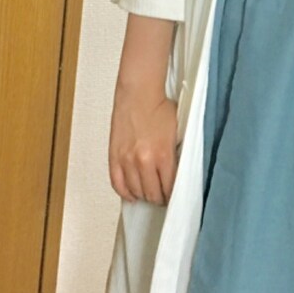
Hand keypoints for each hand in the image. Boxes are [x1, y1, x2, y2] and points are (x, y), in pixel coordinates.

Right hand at [109, 85, 179, 204]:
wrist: (139, 93)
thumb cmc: (159, 108)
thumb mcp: (178, 133)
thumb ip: (177, 155)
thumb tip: (179, 174)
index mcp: (164, 155)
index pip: (170, 188)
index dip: (173, 196)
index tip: (175, 198)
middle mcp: (144, 161)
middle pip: (153, 194)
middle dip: (160, 199)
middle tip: (163, 197)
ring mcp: (127, 160)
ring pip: (136, 191)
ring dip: (144, 196)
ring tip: (150, 193)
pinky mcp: (114, 156)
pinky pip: (117, 184)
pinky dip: (125, 193)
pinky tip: (132, 194)